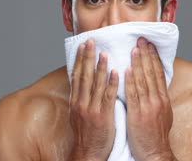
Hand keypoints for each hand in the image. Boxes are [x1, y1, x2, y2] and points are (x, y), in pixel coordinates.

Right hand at [68, 39, 118, 160]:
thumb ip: (82, 97)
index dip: (79, 59)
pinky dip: (112, 84)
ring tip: (104, 52)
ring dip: (100, 67)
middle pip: (84, 76)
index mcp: (76, 101)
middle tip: (90, 41)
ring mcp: (91, 109)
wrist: (87, 153)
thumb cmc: (86, 134)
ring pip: (96, 84)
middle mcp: (81, 102)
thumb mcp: (79, 113)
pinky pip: (108, 97)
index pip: (76, 75)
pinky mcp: (103, 116)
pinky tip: (116, 72)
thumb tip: (83, 82)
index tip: (82, 46)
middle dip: (87, 57)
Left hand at [125, 37, 175, 160]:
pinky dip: (130, 80)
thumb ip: (157, 98)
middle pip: (152, 73)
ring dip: (138, 63)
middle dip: (147, 55)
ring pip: (143, 80)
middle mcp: (158, 100)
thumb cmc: (155, 136)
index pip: (159, 73)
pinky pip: (133, 94)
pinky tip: (126, 69)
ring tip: (134, 48)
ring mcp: (148, 106)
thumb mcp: (162, 114)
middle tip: (141, 39)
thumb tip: (153, 85)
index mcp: (163, 99)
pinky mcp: (138, 114)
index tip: (149, 45)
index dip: (154, 58)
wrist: (155, 153)